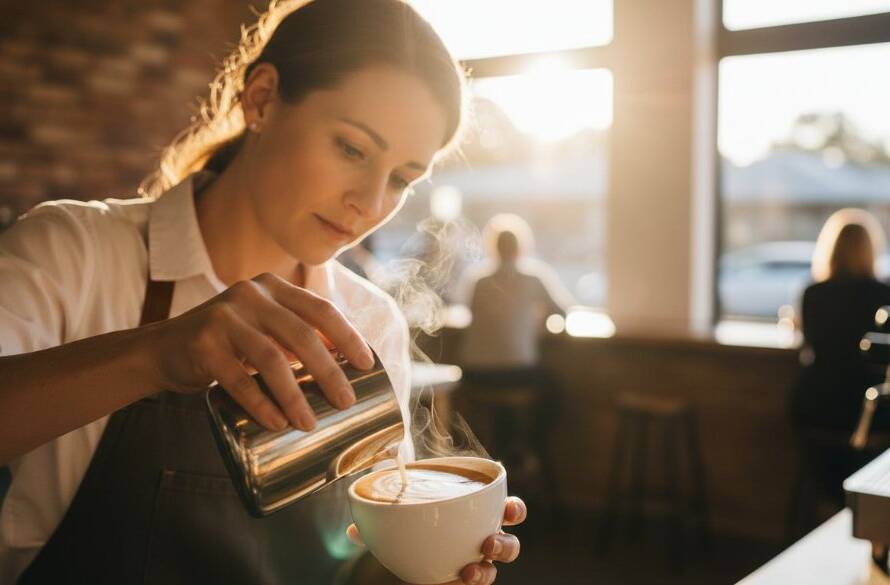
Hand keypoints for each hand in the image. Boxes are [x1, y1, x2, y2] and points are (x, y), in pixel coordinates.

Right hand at [147, 272, 374, 430]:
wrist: (162, 349)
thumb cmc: (227, 344)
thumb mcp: (262, 327)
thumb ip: (294, 334)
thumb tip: (347, 366)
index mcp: (273, 288)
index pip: (321, 309)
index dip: (347, 336)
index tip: (367, 364)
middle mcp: (250, 295)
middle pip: (301, 335)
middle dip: (329, 371)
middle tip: (346, 401)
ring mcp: (224, 317)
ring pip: (271, 359)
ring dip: (295, 395)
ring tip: (309, 423)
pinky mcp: (202, 345)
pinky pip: (237, 379)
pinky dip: (260, 404)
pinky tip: (277, 422)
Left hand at [346, 496, 526, 584]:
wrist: (412, 557)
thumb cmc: (416, 525)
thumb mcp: (402, 516)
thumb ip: (382, 520)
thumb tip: (352, 529)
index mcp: (480, 515)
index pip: (510, 511)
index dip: (515, 510)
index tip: (508, 510)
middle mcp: (483, 541)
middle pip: (509, 545)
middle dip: (504, 545)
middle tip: (487, 543)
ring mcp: (476, 565)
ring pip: (492, 572)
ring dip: (486, 573)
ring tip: (468, 572)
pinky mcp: (464, 581)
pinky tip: (451, 583)